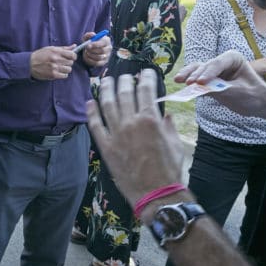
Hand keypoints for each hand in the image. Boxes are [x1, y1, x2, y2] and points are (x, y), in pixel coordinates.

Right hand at [30, 45, 77, 79]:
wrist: (29, 64)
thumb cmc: (40, 55)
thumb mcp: (51, 48)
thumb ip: (64, 48)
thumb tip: (74, 46)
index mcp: (56, 51)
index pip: (72, 55)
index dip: (73, 56)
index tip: (71, 57)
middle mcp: (56, 59)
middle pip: (71, 62)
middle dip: (68, 62)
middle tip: (63, 62)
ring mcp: (55, 67)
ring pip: (69, 69)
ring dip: (66, 69)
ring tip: (60, 67)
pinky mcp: (53, 75)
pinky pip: (65, 75)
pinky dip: (63, 74)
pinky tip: (58, 71)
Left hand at [79, 32, 110, 67]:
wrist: (92, 49)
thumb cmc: (91, 42)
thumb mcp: (89, 37)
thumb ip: (89, 35)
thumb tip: (92, 35)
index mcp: (106, 40)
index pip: (103, 43)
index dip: (95, 44)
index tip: (88, 45)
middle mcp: (109, 48)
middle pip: (102, 51)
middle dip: (92, 50)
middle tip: (86, 49)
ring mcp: (107, 56)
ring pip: (99, 57)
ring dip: (90, 55)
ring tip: (86, 52)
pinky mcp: (103, 62)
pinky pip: (97, 63)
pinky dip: (90, 60)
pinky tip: (86, 56)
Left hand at [87, 71, 183, 204]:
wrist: (156, 193)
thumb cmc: (169, 169)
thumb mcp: (175, 144)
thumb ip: (168, 126)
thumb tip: (165, 115)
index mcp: (151, 120)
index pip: (146, 90)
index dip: (145, 77)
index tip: (145, 72)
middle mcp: (131, 123)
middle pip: (124, 94)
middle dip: (125, 80)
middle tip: (125, 75)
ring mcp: (116, 134)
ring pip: (107, 105)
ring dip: (106, 90)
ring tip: (106, 81)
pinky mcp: (106, 147)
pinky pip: (95, 126)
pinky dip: (91, 112)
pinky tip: (89, 102)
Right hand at [174, 49, 265, 117]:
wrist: (258, 102)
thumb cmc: (253, 94)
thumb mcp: (240, 92)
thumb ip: (222, 90)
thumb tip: (202, 89)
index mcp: (232, 58)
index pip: (217, 64)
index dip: (208, 73)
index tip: (200, 82)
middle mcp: (221, 62)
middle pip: (205, 66)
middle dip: (196, 75)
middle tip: (189, 84)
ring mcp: (213, 71)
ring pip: (197, 70)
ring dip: (188, 75)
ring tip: (178, 80)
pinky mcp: (208, 80)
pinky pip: (196, 80)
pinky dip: (189, 82)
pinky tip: (180, 84)